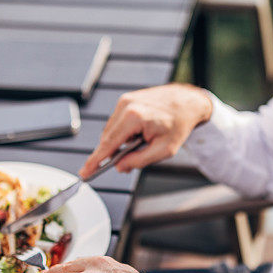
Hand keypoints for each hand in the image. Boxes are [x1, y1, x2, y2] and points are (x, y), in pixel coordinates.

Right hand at [79, 84, 212, 177]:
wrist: (187, 102)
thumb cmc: (179, 124)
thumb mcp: (164, 150)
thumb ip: (139, 160)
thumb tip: (120, 166)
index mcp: (134, 117)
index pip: (108, 144)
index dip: (95, 161)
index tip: (84, 173)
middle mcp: (125, 105)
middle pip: (108, 139)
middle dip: (114, 154)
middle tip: (128, 162)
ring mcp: (124, 100)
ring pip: (111, 131)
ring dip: (120, 142)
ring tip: (141, 144)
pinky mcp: (126, 99)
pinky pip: (117, 122)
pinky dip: (123, 133)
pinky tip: (138, 135)